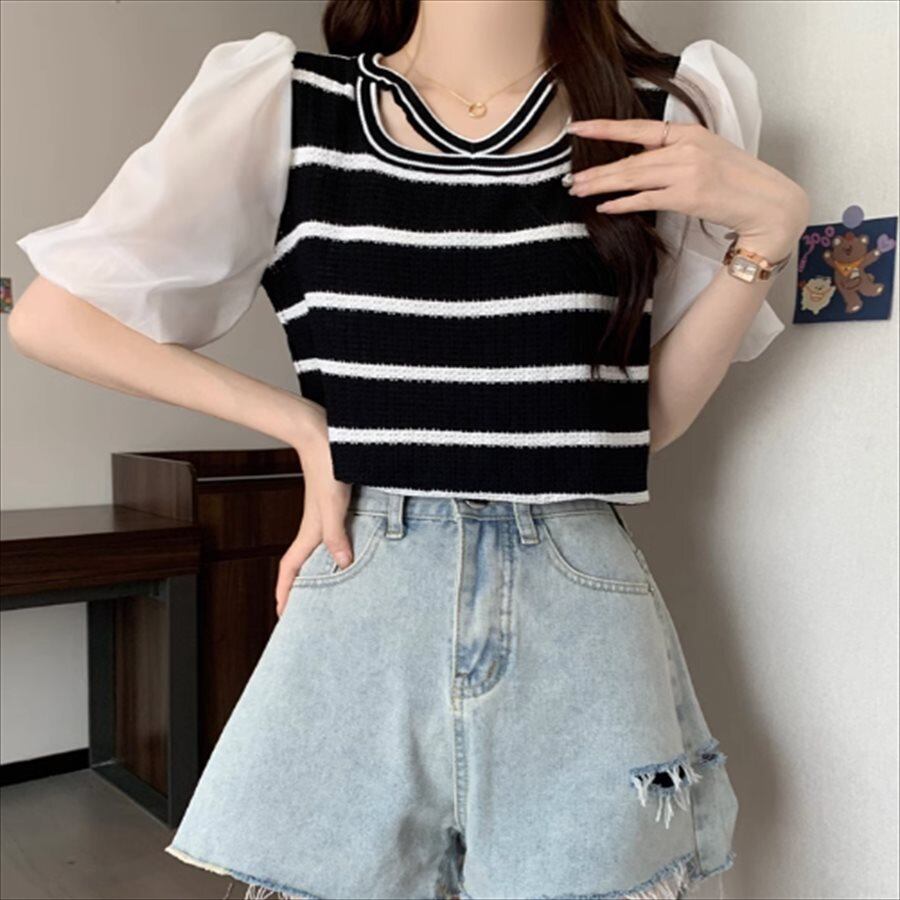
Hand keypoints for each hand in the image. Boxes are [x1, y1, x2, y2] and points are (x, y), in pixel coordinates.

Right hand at [275, 408, 351, 616]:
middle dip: (302, 587)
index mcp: (311, 530)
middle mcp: (316, 526)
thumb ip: (337, 534)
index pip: (291, 567)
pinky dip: (338, 548)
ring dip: (320, 570)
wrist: (325, 434)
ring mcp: (325, 515)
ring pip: (320, 550)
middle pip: (304, 563)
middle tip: (307, 609)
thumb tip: (341, 564)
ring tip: (330, 588)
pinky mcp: (336, 504)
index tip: (282, 614)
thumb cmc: (328, 465)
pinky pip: (335, 535)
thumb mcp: (334, 503)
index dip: (286, 591)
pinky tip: (353, 551)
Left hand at [565, 118, 809, 261]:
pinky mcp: (688, 196)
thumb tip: (641, 165)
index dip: (606, 128)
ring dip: (602, 186)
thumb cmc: (738, 183)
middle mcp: (686, 148)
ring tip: (578, 190)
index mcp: (690, 133)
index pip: (639, 128)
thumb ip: (676, 155)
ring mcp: (687, 172)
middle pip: (631, 159)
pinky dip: (622, 204)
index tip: (579, 129)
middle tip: (570, 178)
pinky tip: (604, 206)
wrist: (768, 204)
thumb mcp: (708, 156)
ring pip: (633, 178)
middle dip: (597, 170)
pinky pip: (645, 200)